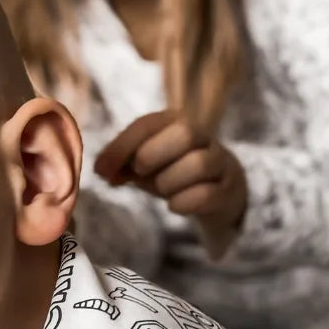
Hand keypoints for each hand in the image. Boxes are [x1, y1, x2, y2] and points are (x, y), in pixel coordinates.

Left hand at [94, 111, 246, 259]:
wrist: (219, 191)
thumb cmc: (174, 172)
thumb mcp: (146, 164)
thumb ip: (122, 164)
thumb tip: (102, 170)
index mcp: (175, 122)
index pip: (148, 124)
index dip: (121, 146)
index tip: (100, 170)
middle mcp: (202, 137)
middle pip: (185, 132)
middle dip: (153, 154)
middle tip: (138, 173)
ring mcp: (220, 162)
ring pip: (199, 163)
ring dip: (169, 181)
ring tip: (161, 190)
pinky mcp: (228, 190)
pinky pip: (208, 194)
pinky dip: (184, 202)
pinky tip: (174, 205)